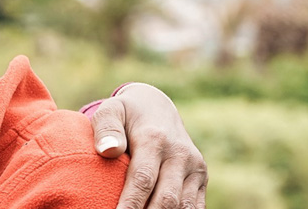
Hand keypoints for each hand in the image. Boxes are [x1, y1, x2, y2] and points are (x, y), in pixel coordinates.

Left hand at [90, 83, 207, 208]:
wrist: (157, 108)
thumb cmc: (126, 114)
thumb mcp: (111, 110)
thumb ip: (106, 128)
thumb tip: (107, 151)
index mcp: (155, 139)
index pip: (143, 180)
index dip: (130, 204)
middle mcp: (180, 155)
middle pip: (166, 199)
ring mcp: (195, 168)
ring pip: (184, 206)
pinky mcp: (201, 178)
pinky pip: (195, 206)